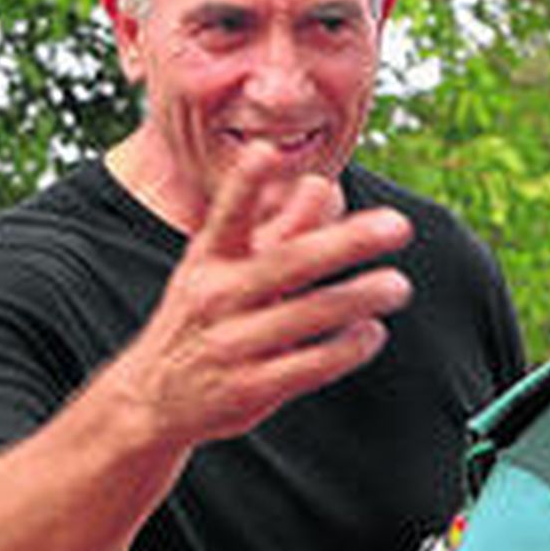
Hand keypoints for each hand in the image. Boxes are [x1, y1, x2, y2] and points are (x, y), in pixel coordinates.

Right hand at [109, 143, 413, 446]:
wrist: (151, 400)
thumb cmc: (204, 316)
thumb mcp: (226, 269)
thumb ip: (279, 228)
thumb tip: (323, 184)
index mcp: (209, 259)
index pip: (228, 216)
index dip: (244, 184)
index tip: (266, 150)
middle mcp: (217, 297)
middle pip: (290, 263)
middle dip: (347, 242)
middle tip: (398, 225)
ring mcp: (232, 345)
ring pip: (308, 314)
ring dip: (360, 297)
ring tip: (397, 285)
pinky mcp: (250, 390)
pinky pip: (309, 366)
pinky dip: (347, 348)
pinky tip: (372, 332)